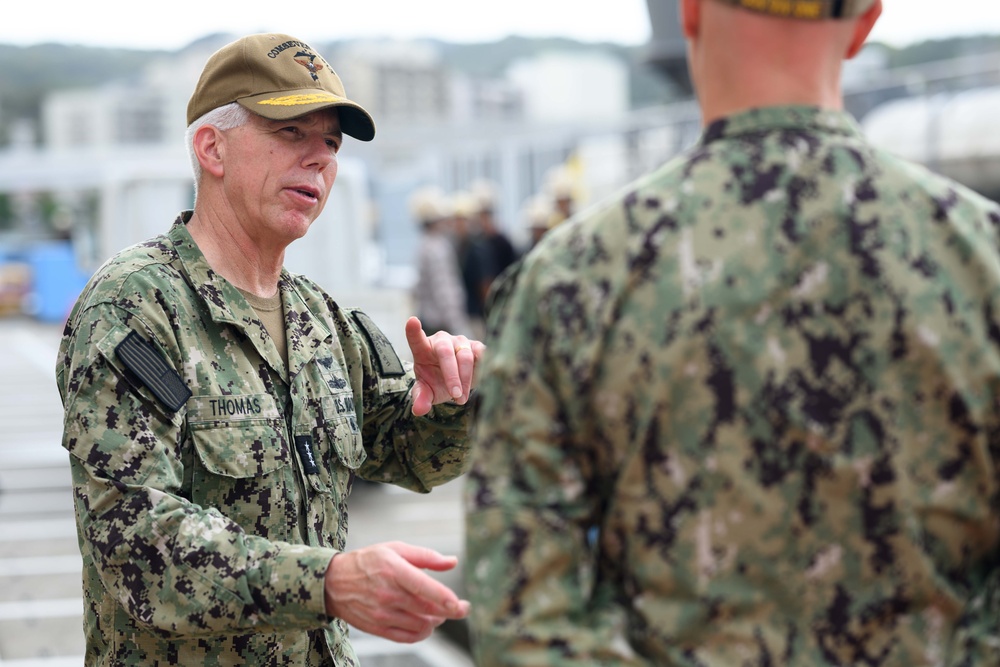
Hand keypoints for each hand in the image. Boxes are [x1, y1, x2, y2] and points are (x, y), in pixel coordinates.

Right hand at [324, 541, 470, 642]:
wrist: (333, 582)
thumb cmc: (367, 561)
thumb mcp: (395, 549)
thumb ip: (426, 556)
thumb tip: (452, 561)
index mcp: (393, 570)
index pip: (423, 587)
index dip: (444, 598)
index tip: (459, 604)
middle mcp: (387, 593)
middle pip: (426, 609)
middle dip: (449, 611)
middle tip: (461, 608)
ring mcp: (382, 613)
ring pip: (419, 625)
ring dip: (435, 621)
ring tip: (438, 613)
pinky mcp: (377, 627)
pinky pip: (406, 637)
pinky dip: (421, 633)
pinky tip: (426, 625)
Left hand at [405, 316, 484, 416]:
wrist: (456, 382)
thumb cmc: (436, 382)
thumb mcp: (427, 392)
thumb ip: (421, 398)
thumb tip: (419, 410)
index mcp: (423, 348)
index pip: (416, 338)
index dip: (414, 331)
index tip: (412, 322)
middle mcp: (441, 341)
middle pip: (446, 352)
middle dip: (451, 375)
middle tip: (455, 395)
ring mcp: (460, 342)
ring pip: (465, 356)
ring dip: (465, 379)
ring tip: (461, 399)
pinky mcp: (477, 346)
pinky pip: (483, 353)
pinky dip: (483, 367)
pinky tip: (482, 380)